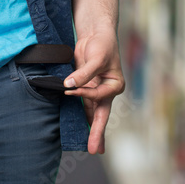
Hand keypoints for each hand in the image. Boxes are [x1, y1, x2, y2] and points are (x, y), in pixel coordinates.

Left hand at [62, 29, 123, 153]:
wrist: (96, 33)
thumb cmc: (102, 44)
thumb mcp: (96, 58)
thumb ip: (83, 73)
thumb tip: (69, 85)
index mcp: (115, 85)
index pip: (99, 96)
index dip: (85, 94)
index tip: (71, 90)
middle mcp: (106, 91)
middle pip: (101, 115)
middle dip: (97, 133)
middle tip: (95, 150)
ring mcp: (95, 90)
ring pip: (92, 113)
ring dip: (90, 128)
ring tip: (92, 147)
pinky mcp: (85, 87)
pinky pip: (82, 103)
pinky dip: (80, 114)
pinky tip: (80, 128)